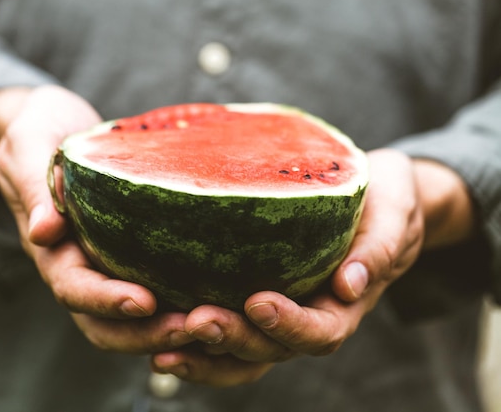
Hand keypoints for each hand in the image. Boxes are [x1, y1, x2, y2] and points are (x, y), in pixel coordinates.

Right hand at [0, 85, 194, 353]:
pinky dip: (182, 308)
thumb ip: (35, 189)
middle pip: (107, 324)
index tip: (144, 302)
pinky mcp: (133, 257)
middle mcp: (81, 269)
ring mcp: (108, 267)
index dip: (106, 300)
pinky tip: (222, 305)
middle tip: (193, 328)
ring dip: (169, 330)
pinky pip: (158, 293)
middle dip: (146, 334)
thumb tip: (44, 233)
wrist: (52, 128)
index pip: (74, 289)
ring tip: (215, 325)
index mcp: (53, 250)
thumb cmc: (38, 134)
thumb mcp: (28, 148)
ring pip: (134, 321)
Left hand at [151, 149, 429, 385]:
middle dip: (234, 339)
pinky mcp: (253, 297)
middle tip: (196, 321)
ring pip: (242, 352)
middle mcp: (308, 318)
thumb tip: (350, 286)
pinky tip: (157, 330)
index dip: (289, 325)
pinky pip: (227, 329)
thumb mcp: (396, 214)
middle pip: (271, 348)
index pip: (319, 331)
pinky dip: (194, 339)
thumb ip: (379, 248)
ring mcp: (279, 313)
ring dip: (204, 353)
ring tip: (163, 346)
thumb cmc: (388, 202)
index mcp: (344, 305)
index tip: (258, 301)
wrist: (375, 200)